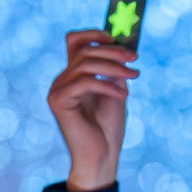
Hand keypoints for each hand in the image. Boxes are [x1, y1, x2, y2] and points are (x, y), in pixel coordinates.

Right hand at [46, 28, 138, 190]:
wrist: (101, 158)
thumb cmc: (108, 129)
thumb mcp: (115, 92)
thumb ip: (114, 70)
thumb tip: (122, 46)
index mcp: (73, 76)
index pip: (75, 41)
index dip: (94, 34)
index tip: (117, 38)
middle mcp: (62, 81)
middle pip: (83, 51)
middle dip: (112, 51)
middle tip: (134, 58)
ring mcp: (57, 91)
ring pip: (85, 65)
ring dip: (113, 67)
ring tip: (134, 75)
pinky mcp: (58, 101)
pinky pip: (84, 82)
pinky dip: (107, 85)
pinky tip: (123, 94)